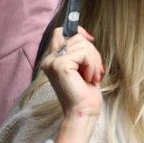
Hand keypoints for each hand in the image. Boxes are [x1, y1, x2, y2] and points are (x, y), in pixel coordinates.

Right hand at [41, 27, 104, 142]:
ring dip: (94, 60)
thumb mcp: (84, 67)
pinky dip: (92, 64)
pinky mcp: (60, 66)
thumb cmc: (86, 92)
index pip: (60, 32)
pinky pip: (83, 52)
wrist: (84, 111)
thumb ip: (79, 52)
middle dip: (92, 52)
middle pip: (77, 37)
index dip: (77, 31)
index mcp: (53, 59)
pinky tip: (89, 78)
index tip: (90, 40)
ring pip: (82, 43)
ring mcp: (52, 62)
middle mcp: (49, 59)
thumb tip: (84, 34)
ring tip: (91, 76)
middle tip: (94, 71)